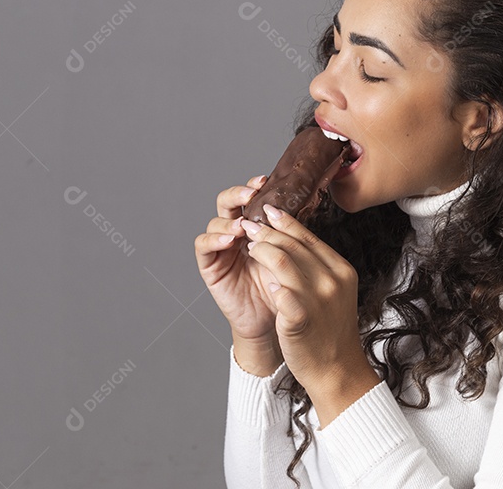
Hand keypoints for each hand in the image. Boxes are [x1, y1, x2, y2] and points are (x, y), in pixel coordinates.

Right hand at [194, 175, 283, 342]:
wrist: (278, 322)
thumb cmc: (288, 288)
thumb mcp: (293, 256)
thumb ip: (289, 232)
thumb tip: (298, 202)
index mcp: (257, 225)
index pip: (251, 198)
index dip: (255, 186)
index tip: (266, 180)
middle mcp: (236, 232)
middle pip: (228, 202)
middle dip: (238, 194)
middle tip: (251, 194)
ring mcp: (221, 248)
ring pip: (216, 222)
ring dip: (229, 221)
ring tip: (243, 226)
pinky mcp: (210, 265)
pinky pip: (203, 245)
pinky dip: (214, 239)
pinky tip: (229, 241)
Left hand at [240, 203, 367, 391]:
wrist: (336, 369)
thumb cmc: (331, 331)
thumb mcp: (334, 292)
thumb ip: (318, 267)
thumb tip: (293, 241)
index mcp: (341, 270)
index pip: (309, 237)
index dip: (287, 222)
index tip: (270, 211)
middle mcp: (332, 280)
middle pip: (295, 245)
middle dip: (268, 231)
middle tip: (251, 224)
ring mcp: (318, 299)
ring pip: (284, 261)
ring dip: (263, 250)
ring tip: (250, 246)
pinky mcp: (300, 318)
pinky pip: (281, 291)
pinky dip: (270, 281)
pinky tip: (260, 278)